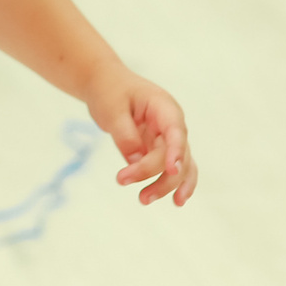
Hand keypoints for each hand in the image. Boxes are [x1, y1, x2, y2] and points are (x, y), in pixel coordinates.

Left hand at [84, 66, 195, 205]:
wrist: (106, 85)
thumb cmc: (110, 92)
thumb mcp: (112, 109)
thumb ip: (125, 135)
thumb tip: (136, 161)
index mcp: (164, 107)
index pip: (176, 131)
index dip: (176, 151)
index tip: (171, 170)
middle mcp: (172, 124)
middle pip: (176, 154)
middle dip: (157, 173)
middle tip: (122, 180)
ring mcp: (169, 138)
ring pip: (179, 166)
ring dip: (166, 185)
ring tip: (143, 200)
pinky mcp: (160, 149)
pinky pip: (173, 169)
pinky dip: (174, 184)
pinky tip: (175, 201)